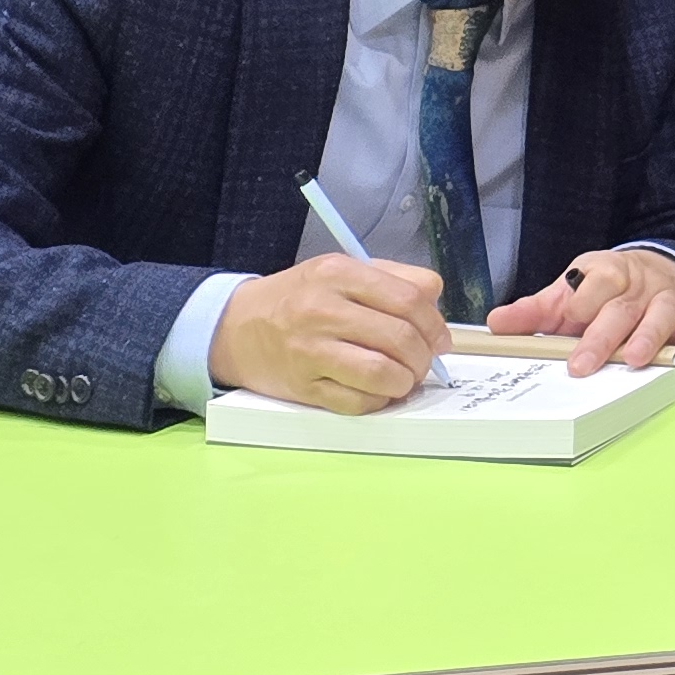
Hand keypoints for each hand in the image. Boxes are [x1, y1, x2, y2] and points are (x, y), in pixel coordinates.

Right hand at [209, 254, 449, 412]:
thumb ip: (392, 278)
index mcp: (338, 273)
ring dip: (405, 382)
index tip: (439, 339)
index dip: (435, 323)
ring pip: (382, 373)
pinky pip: (357, 403)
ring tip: (403, 379)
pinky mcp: (303, 386)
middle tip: (423, 363)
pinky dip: (378, 401)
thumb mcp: (340, 272)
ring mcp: (310, 351)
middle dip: (424, 357)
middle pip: (401, 337)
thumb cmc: (298, 299)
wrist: (235, 328)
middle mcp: (323, 309)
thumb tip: (435, 299)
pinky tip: (377, 392)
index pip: (409, 298)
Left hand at [491, 245, 674, 381]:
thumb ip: (535, 310)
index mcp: (608, 272)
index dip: (584, 299)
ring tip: (635, 362)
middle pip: (624, 306)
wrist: (653, 272)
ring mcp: (672, 302)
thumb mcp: (567, 293)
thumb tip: (496, 324)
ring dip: (651, 338)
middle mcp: (642, 285)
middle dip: (604, 335)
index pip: (597, 280)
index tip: (569, 317)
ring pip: (665, 316)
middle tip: (583, 364)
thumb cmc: (602, 291)